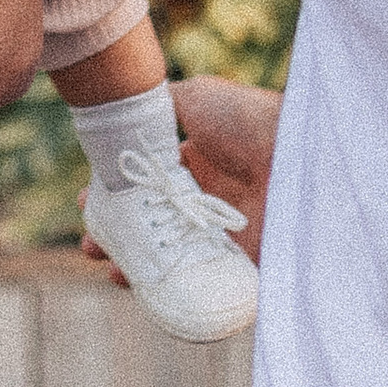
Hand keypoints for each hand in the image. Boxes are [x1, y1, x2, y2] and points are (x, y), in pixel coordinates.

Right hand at [80, 76, 278, 284]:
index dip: (116, 196)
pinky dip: (169, 288)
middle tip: (91, 242)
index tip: (87, 203)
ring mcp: (222, 233)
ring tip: (109, 267)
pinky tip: (141, 287)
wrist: (300, 158)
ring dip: (136, 263)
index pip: (147, 185)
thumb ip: (157, 108)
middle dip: (119, 234)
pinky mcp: (240, 263)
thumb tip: (121, 116)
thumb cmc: (247, 121)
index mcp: (196, 162)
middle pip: (153, 223)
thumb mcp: (196, 98)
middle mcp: (207, 199)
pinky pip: (199, 282)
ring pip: (170, 255)